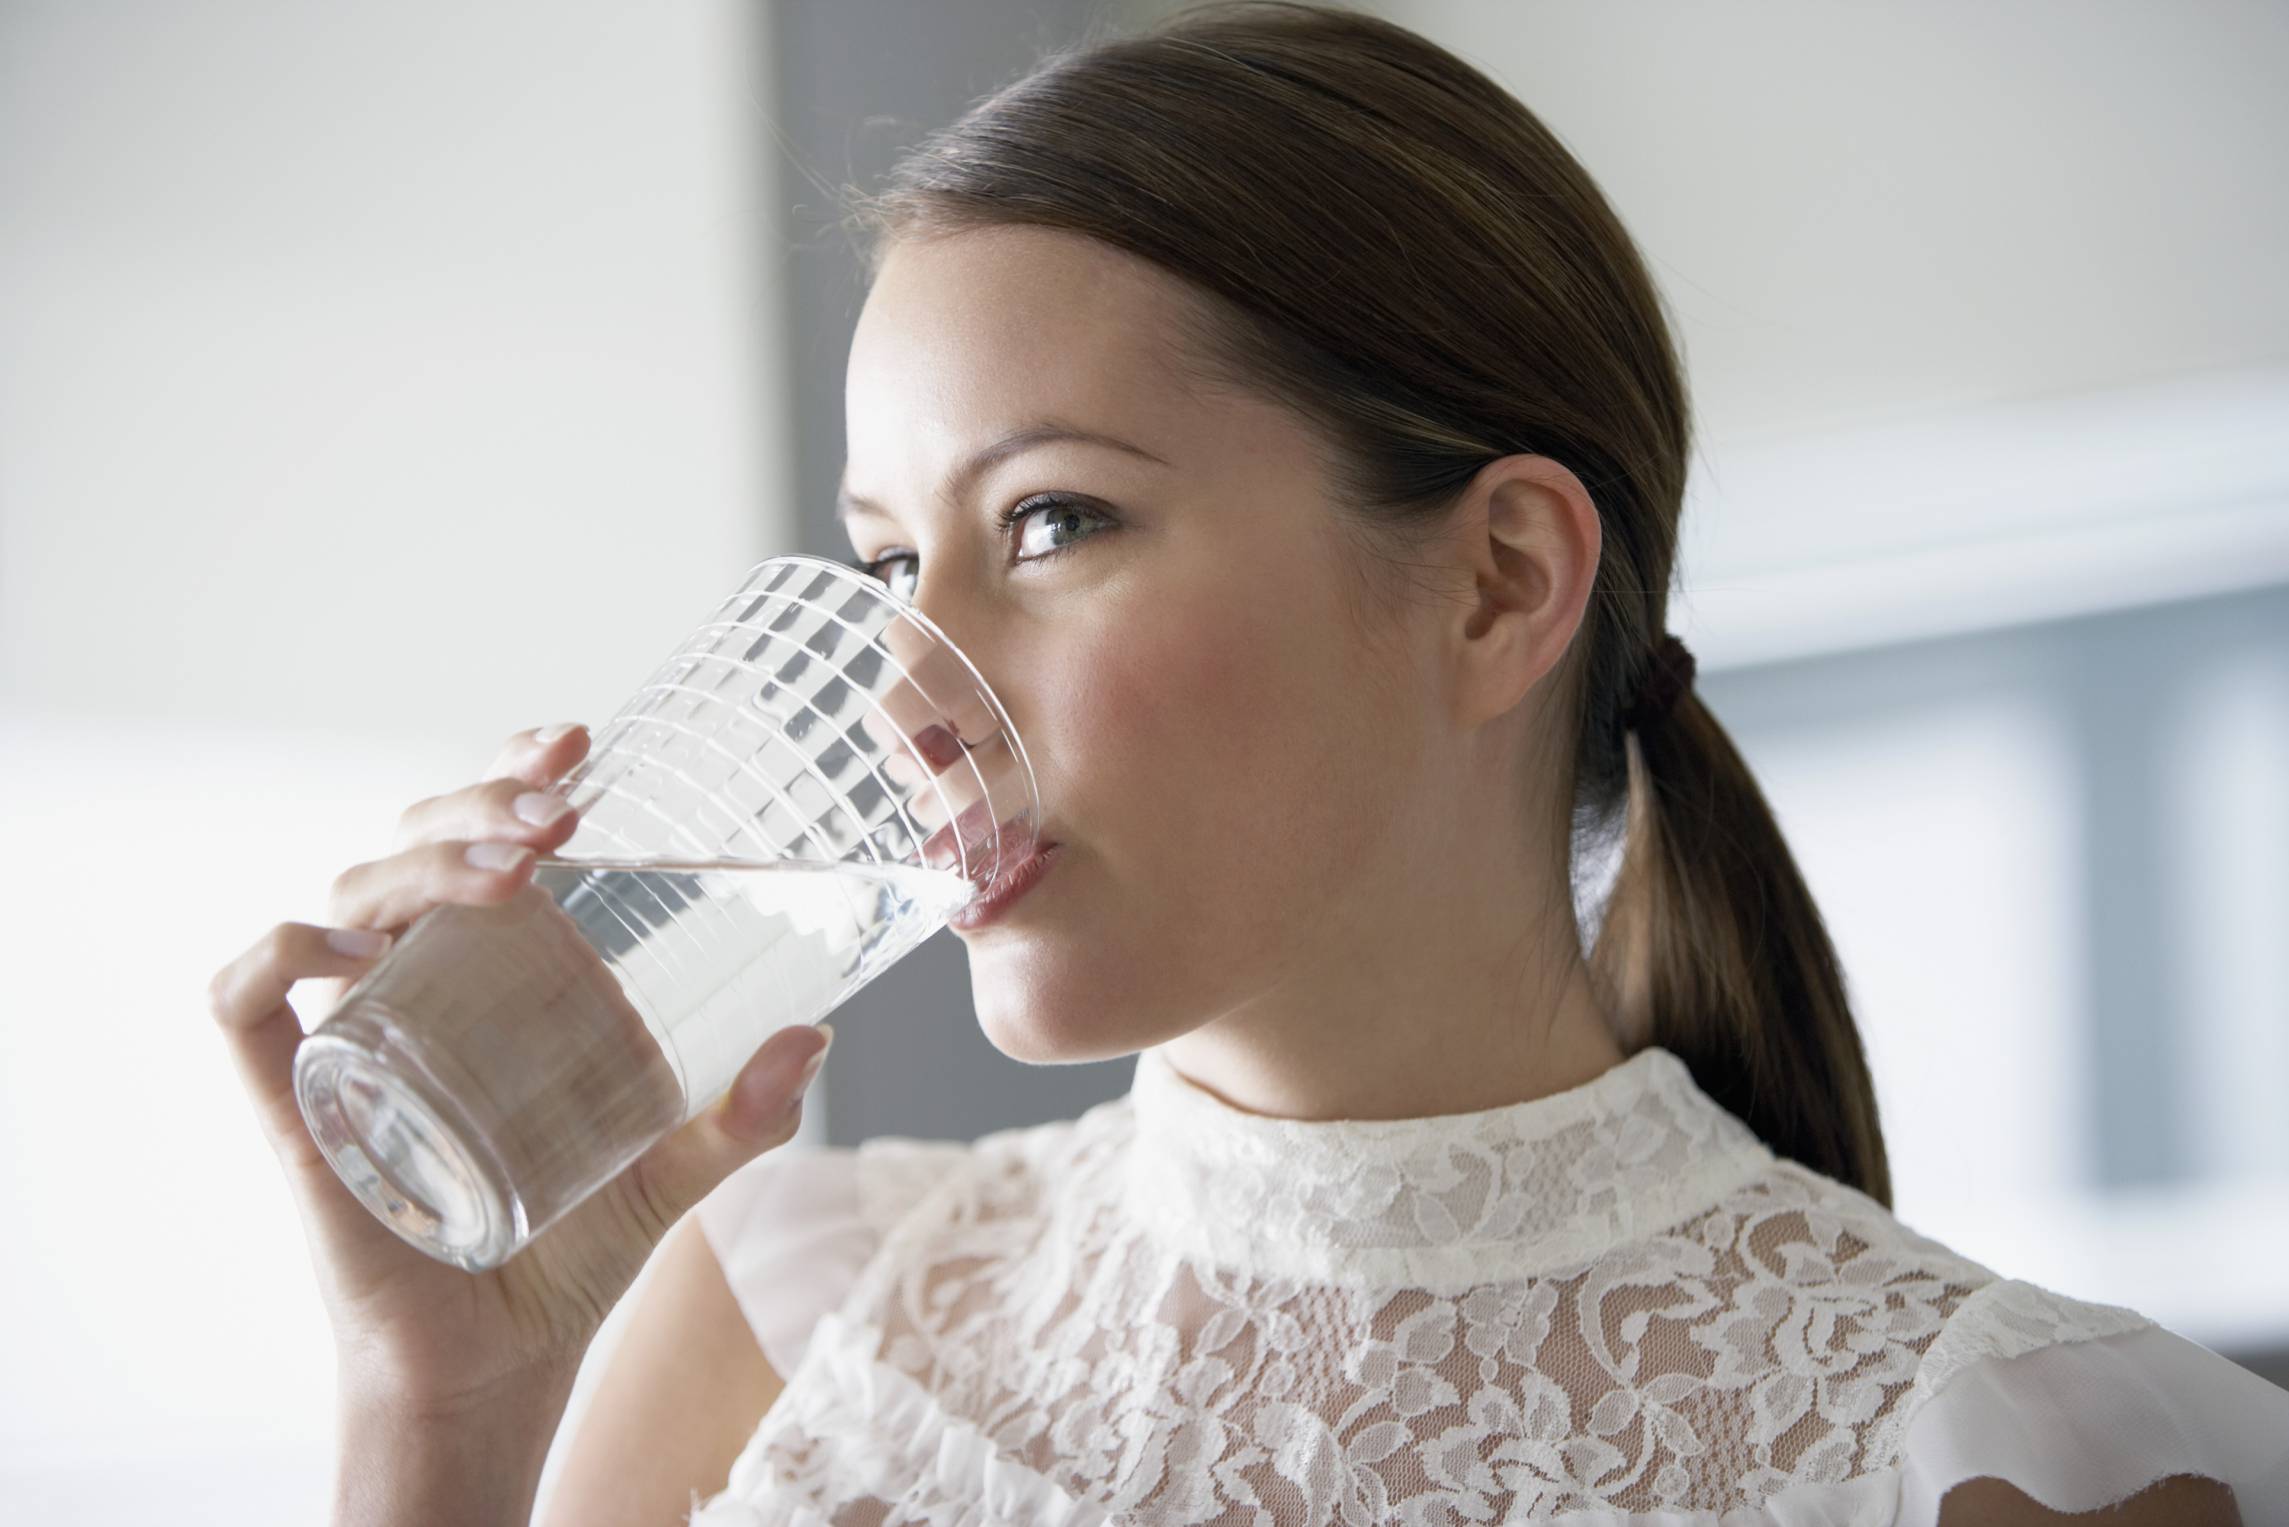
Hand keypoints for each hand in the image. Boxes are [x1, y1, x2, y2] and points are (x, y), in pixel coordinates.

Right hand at [208, 722, 834, 1410]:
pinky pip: (246, 999)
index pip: (481, 833)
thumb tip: (816, 1038)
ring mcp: (353, 1032)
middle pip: (414, 843)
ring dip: (423, 858)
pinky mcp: (296, 1100)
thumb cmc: (572, 1252)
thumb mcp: (673, 1169)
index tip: (577, 740)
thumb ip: (743, 1114)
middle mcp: (417, 980)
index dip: (509, 766)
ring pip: (347, 894)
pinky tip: (363, 948)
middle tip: (562, 811)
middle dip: (480, 801)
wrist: (496, 1365)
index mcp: (494, 970)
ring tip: (515, 868)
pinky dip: (285, 951)